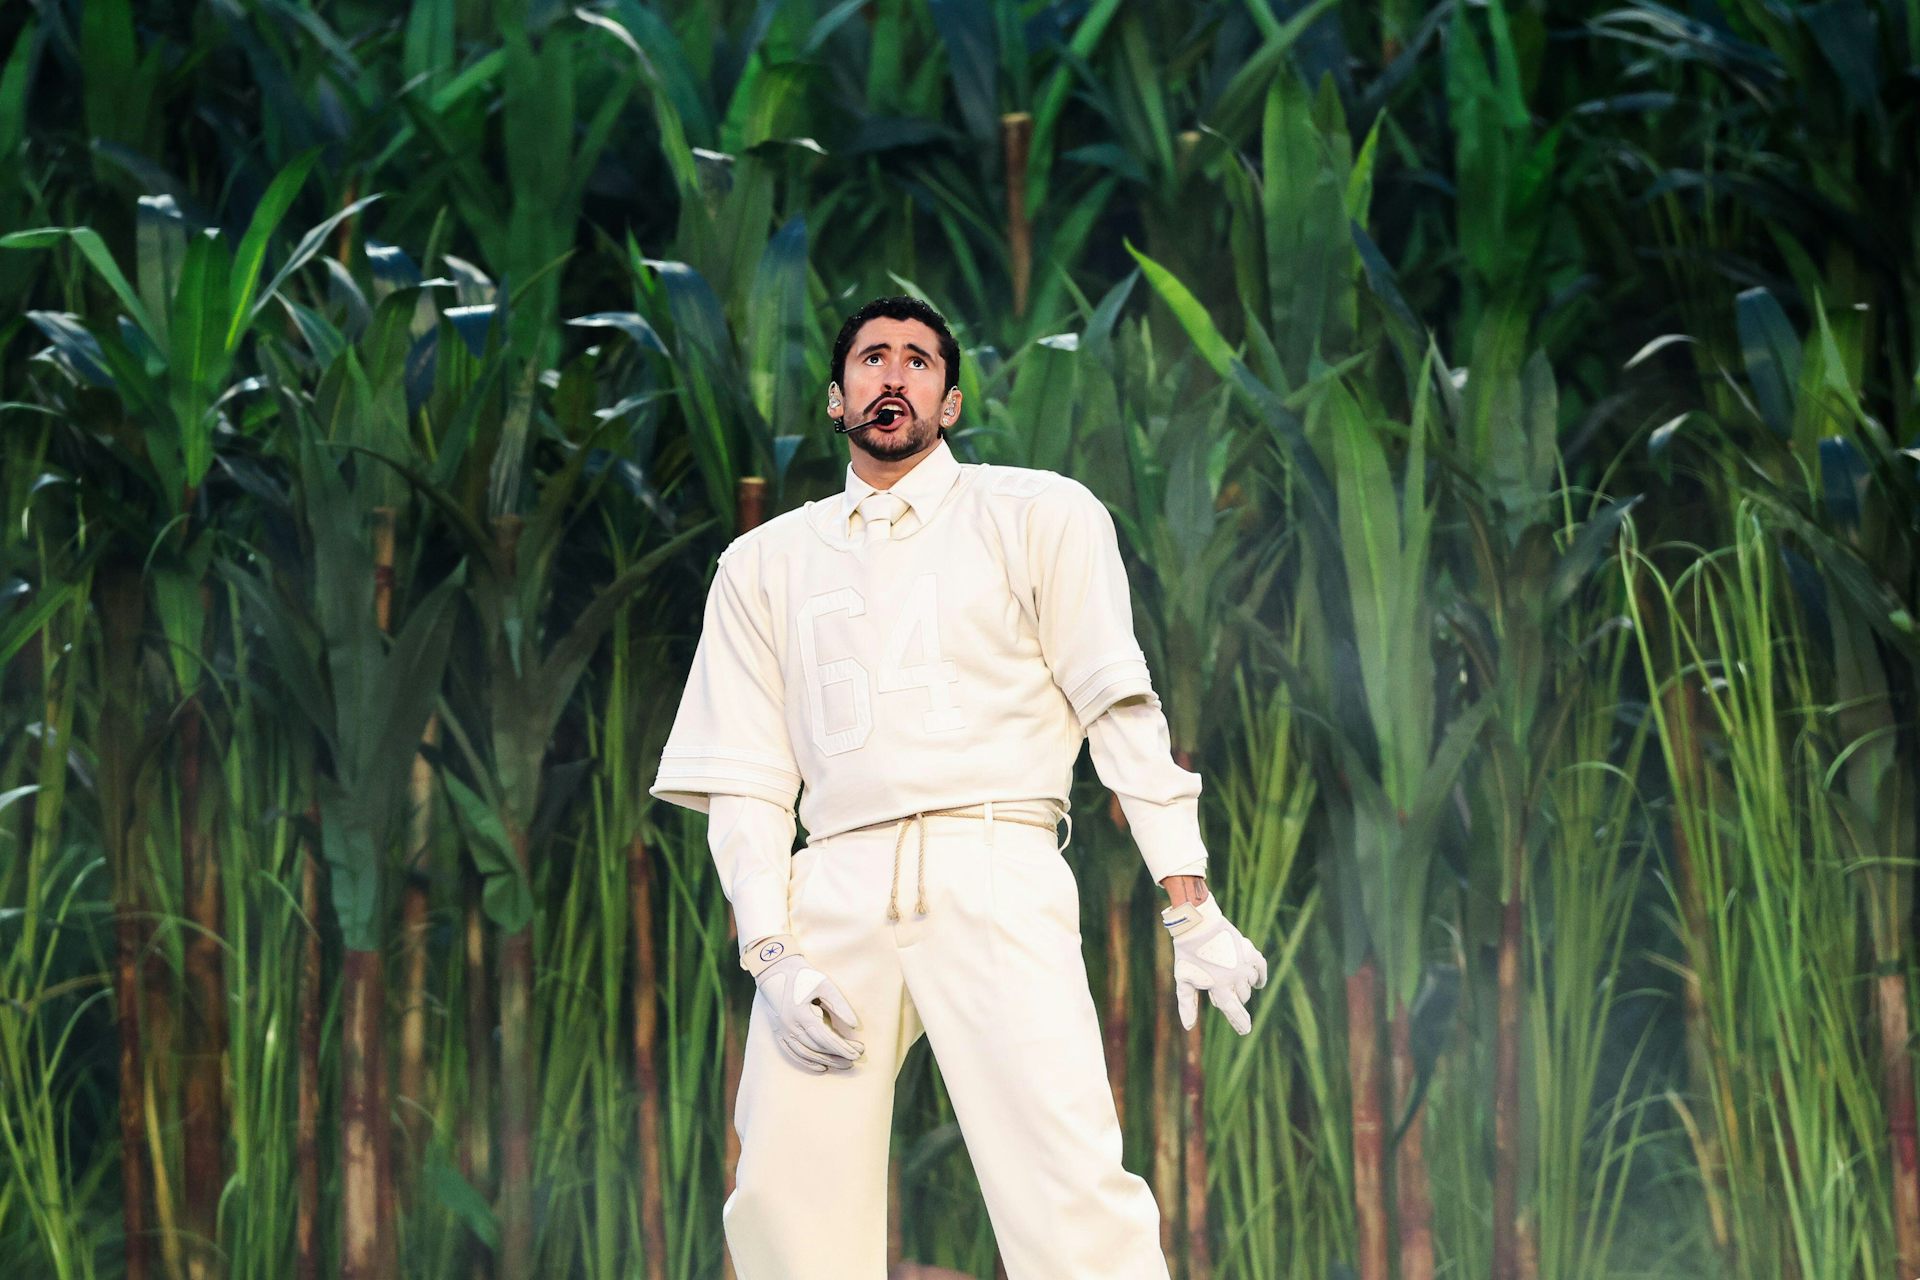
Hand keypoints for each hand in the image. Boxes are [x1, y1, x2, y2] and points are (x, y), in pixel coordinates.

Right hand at [740, 934, 865, 1072]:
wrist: (774, 969)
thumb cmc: (802, 975)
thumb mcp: (824, 984)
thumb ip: (840, 1005)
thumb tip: (854, 1026)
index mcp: (801, 1014)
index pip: (826, 1038)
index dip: (843, 1048)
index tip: (858, 1052)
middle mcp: (790, 1026)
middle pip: (818, 1048)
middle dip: (838, 1055)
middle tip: (856, 1058)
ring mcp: (782, 1031)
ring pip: (806, 1053)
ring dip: (826, 1061)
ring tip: (844, 1064)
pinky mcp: (779, 1032)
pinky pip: (793, 1053)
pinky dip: (807, 1062)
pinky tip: (821, 1067)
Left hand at [1160, 894, 1266, 1034]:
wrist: (1198, 924)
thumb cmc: (1187, 953)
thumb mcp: (1184, 980)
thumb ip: (1187, 1004)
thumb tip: (1189, 1027)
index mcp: (1219, 986)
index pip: (1234, 1011)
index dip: (1240, 1023)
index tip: (1246, 1031)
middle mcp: (1235, 977)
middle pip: (1242, 997)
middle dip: (1233, 995)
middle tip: (1217, 984)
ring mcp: (1244, 964)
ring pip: (1250, 983)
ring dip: (1242, 984)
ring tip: (1227, 975)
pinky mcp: (1249, 951)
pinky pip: (1261, 967)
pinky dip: (1260, 975)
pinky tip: (1258, 982)